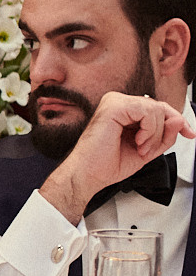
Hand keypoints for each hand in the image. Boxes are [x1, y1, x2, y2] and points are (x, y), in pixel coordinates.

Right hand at [40, 92, 195, 223]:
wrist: (90, 173)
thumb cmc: (109, 163)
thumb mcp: (148, 149)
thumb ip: (165, 135)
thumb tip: (178, 121)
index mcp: (125, 112)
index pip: (159, 108)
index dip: (177, 120)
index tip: (188, 133)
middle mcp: (119, 103)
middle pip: (160, 107)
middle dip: (163, 132)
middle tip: (148, 150)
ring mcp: (114, 102)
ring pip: (156, 109)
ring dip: (154, 134)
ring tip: (140, 148)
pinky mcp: (113, 107)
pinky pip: (147, 111)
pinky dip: (149, 130)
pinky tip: (136, 141)